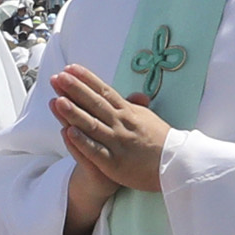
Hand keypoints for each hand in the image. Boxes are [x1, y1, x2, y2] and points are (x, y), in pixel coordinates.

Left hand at [50, 64, 167, 198]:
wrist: (176, 166)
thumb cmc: (161, 141)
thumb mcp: (147, 117)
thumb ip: (134, 106)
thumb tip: (130, 94)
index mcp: (128, 112)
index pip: (104, 91)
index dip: (86, 79)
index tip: (70, 68)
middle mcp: (121, 124)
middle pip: (95, 104)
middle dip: (75, 90)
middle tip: (58, 77)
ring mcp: (118, 143)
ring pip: (92, 125)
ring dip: (74, 113)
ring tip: (57, 100)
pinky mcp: (115, 163)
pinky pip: (96, 151)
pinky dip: (82, 142)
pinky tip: (67, 133)